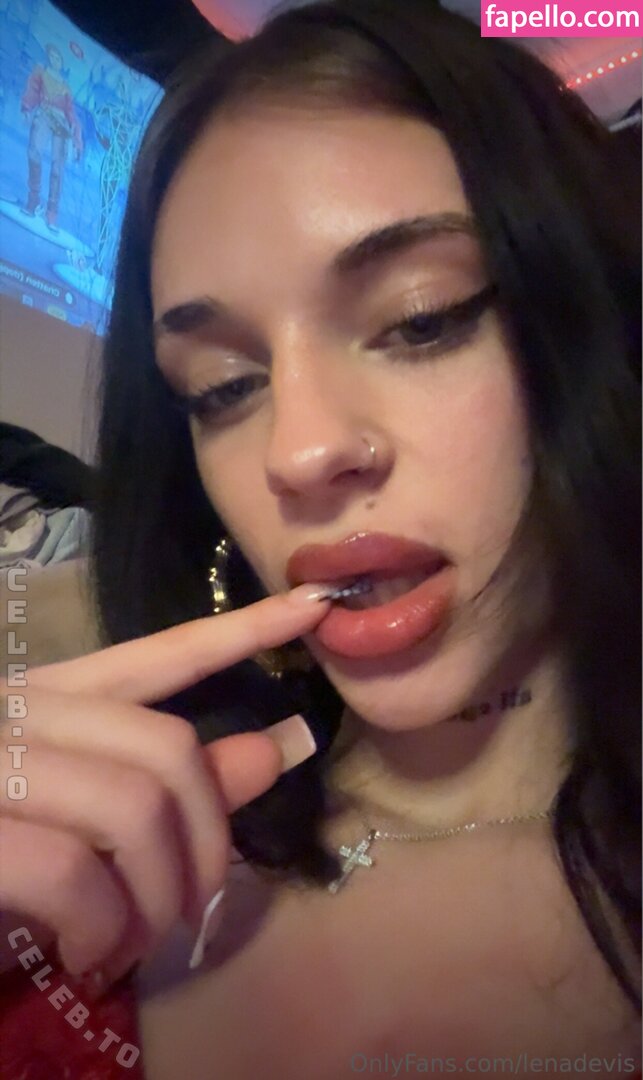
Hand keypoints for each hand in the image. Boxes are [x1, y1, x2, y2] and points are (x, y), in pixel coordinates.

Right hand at [0, 583, 330, 990]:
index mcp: (44, 700)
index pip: (156, 655)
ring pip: (132, 806)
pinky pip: (75, 872)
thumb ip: (170, 788)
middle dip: (208, 840)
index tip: (310, 609)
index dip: (239, 634)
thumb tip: (277, 748)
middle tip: (197, 909)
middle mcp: (14, 712)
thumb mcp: (85, 829)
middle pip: (167, 745)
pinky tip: (89, 958)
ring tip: (134, 944)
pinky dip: (105, 929)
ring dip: (157, 897)